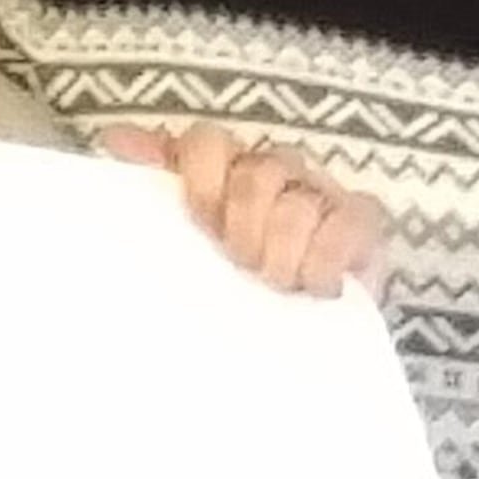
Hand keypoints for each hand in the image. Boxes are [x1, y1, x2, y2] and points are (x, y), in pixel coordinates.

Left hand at [94, 122, 383, 297]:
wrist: (297, 338)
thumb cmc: (231, 284)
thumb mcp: (183, 241)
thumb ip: (151, 188)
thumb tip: (115, 140)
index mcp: (225, 171)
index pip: (209, 143)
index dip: (203, 180)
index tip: (201, 223)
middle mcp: (273, 173)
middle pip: (257, 173)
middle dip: (244, 226)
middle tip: (241, 264)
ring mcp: (320, 193)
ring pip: (298, 203)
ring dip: (283, 251)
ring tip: (274, 283)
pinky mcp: (362, 221)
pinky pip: (351, 223)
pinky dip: (327, 257)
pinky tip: (315, 287)